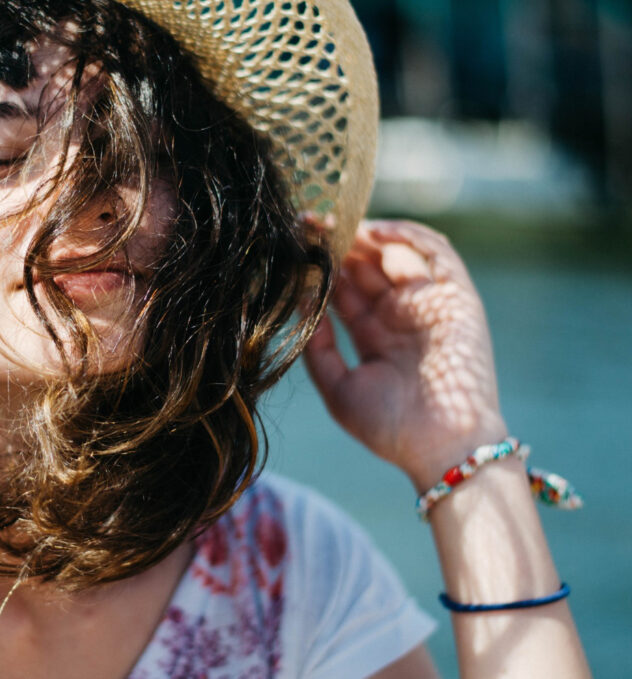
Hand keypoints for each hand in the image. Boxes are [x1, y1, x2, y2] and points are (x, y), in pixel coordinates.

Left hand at [304, 220, 506, 490]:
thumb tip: (303, 305)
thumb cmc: (390, 428)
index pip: (343, 291)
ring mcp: (428, 304)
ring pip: (395, 254)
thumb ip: (317, 349)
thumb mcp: (338, 388)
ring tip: (335, 227)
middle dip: (337, 245)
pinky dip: (408, 236)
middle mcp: (400, 316)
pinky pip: (436, 253)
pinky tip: (375, 231)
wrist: (441, 448)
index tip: (293, 248)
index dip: (319, 269)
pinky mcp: (457, 296)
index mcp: (374, 336)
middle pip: (365, 267)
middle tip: (308, 226)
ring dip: (366, 236)